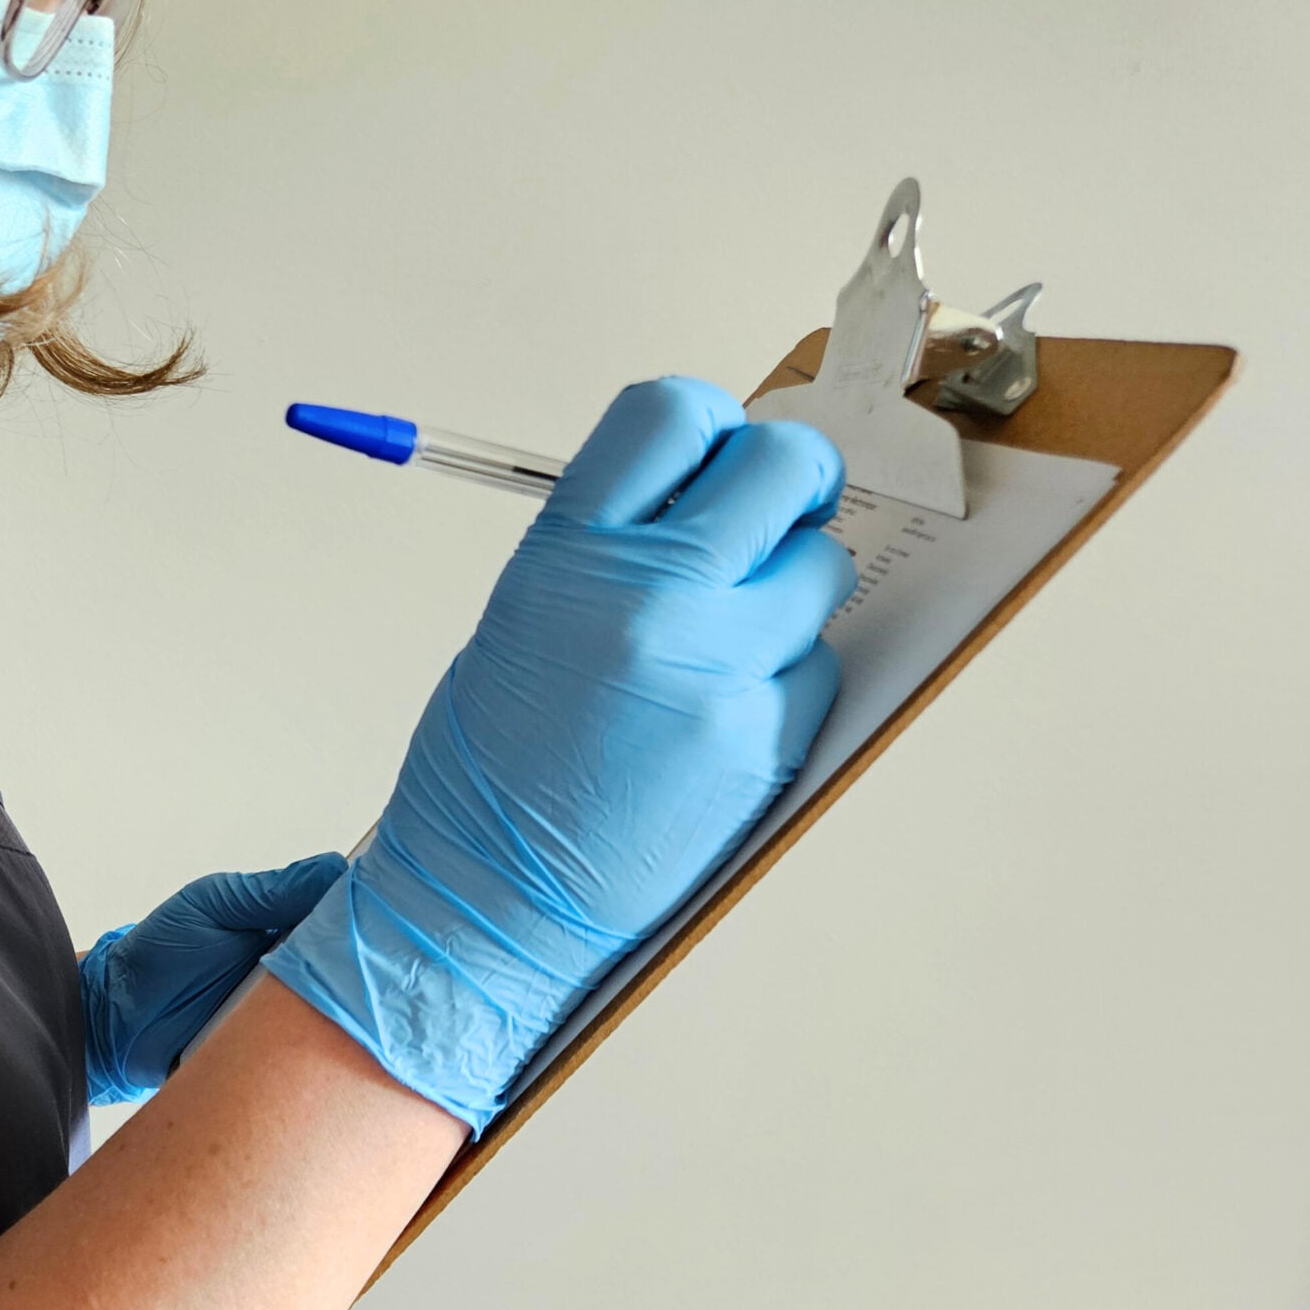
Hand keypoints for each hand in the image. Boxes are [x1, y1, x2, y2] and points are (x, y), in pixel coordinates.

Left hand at [81, 853, 347, 1103]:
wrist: (117, 1020)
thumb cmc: (159, 955)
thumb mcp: (213, 906)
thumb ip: (272, 892)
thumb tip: (334, 868)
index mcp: (288, 927)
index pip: (349, 918)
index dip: (372, 918)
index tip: (389, 916)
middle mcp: (297, 972)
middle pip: (355, 972)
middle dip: (367, 972)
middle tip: (364, 969)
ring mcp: (289, 1017)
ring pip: (341, 1018)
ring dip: (345, 1015)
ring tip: (339, 1006)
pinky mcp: (276, 1058)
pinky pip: (312, 1059)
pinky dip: (320, 1056)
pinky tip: (326, 1049)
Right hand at [266, 377, 855, 1130]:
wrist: (488, 896)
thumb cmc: (492, 767)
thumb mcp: (523, 616)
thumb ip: (613, 543)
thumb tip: (710, 489)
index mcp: (568, 554)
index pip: (674, 413)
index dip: (708, 426)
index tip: (715, 457)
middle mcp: (648, 596)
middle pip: (782, 466)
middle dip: (786, 484)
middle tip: (767, 517)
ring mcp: (717, 669)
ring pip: (820, 570)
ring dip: (785, 592)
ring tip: (717, 646)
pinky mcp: (764, 740)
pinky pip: (816, 669)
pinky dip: (782, 682)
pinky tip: (714, 719)